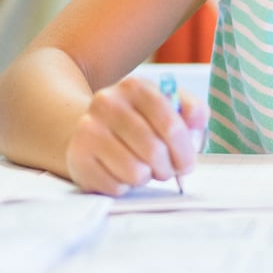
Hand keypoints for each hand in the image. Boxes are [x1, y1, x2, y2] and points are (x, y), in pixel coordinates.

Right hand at [65, 78, 207, 195]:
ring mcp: (88, 130)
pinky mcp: (77, 157)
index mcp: (135, 86)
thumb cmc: (138, 121)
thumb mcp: (167, 104)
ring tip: (143, 168)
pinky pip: (115, 186)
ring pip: (135, 172)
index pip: (171, 126)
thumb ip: (192, 111)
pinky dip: (125, 186)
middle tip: (167, 170)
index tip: (187, 163)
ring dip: (146, 177)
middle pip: (154, 151)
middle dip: (168, 168)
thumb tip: (196, 127)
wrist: (87, 128)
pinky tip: (120, 172)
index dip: (185, 151)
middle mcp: (107, 103)